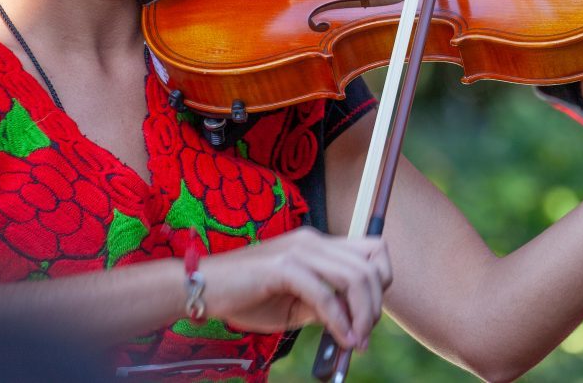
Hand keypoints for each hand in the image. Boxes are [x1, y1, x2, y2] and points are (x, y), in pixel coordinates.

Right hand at [196, 227, 391, 348]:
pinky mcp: (283, 268)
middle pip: (370, 264)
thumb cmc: (245, 297)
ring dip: (363, 314)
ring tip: (355, 341)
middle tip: (365, 335)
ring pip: (354, 277)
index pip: (372, 249)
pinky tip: (340, 339)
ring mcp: (299, 251)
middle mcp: (314, 241)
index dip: (381, 279)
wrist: (201, 287)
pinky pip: (324, 295)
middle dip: (375, 304)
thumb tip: (353, 321)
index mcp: (318, 244)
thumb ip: (323, 305)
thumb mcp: (294, 304)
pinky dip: (338, 320)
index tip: (371, 311)